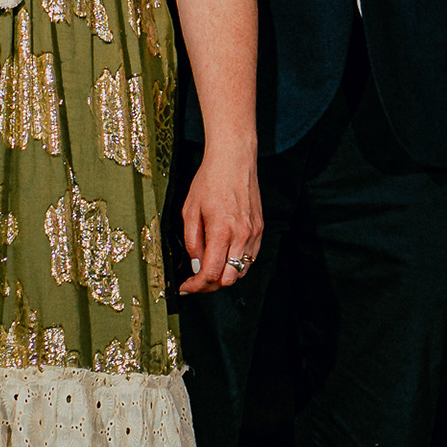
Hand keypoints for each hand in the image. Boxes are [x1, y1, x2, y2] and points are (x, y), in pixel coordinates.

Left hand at [180, 148, 265, 293]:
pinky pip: (250, 258)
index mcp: (221, 231)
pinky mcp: (260, 229)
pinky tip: (224, 256)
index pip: (210, 273)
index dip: (196, 286)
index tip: (186, 287)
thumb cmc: (209, 180)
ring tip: (210, 268)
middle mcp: (241, 235)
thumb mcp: (189, 210)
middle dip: (210, 285)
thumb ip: (192, 241)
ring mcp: (253, 233)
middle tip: (196, 280)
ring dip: (224, 276)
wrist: (234, 159)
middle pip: (228, 279)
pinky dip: (237, 264)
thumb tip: (195, 264)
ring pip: (241, 272)